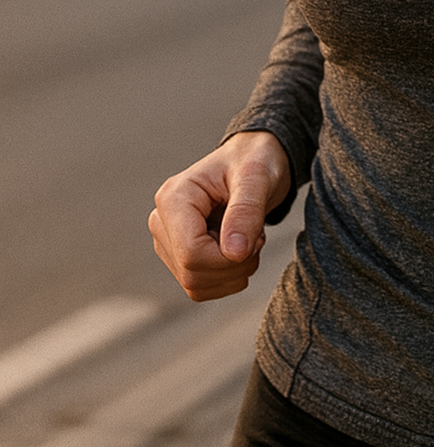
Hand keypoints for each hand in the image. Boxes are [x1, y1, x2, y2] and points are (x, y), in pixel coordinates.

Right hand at [148, 131, 290, 301]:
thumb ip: (246, 211)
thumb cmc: (254, 160)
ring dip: (232, 274)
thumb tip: (234, 253)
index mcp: (174, 197)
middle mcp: (162, 221)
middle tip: (257, 239)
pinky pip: (199, 287)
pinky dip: (227, 278)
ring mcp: (168, 240)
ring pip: (195, 285)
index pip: (192, 253)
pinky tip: (239, 250)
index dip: (228, 259)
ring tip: (249, 241)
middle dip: (234, 267)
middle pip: (192, 273)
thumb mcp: (257, 176)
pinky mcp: (179, 255)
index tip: (256, 239)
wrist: (253, 160)